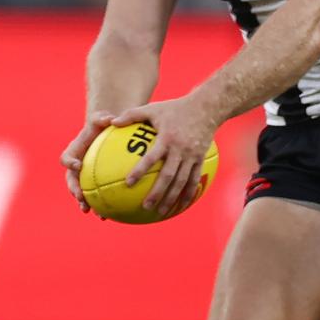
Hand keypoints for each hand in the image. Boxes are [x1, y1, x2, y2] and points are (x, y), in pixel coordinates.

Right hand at [60, 111, 114, 214]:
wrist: (104, 133)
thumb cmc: (103, 124)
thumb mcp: (102, 119)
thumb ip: (103, 118)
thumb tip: (111, 118)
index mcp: (74, 152)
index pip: (66, 157)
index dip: (69, 162)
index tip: (77, 165)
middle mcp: (75, 166)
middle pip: (70, 180)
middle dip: (74, 189)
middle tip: (79, 196)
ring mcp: (83, 176)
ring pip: (79, 192)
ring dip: (83, 202)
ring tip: (88, 210)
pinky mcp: (92, 183)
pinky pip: (94, 196)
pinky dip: (99, 205)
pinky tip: (107, 215)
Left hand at [112, 96, 218, 216]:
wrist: (207, 107)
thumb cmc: (175, 108)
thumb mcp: (153, 108)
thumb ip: (132, 115)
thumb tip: (112, 122)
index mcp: (167, 138)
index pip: (151, 157)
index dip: (140, 170)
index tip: (128, 183)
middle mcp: (180, 149)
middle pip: (169, 175)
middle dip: (157, 193)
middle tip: (145, 206)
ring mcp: (192, 156)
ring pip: (182, 182)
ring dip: (172, 198)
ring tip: (161, 212)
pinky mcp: (200, 159)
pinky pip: (194, 180)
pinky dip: (188, 195)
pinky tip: (181, 206)